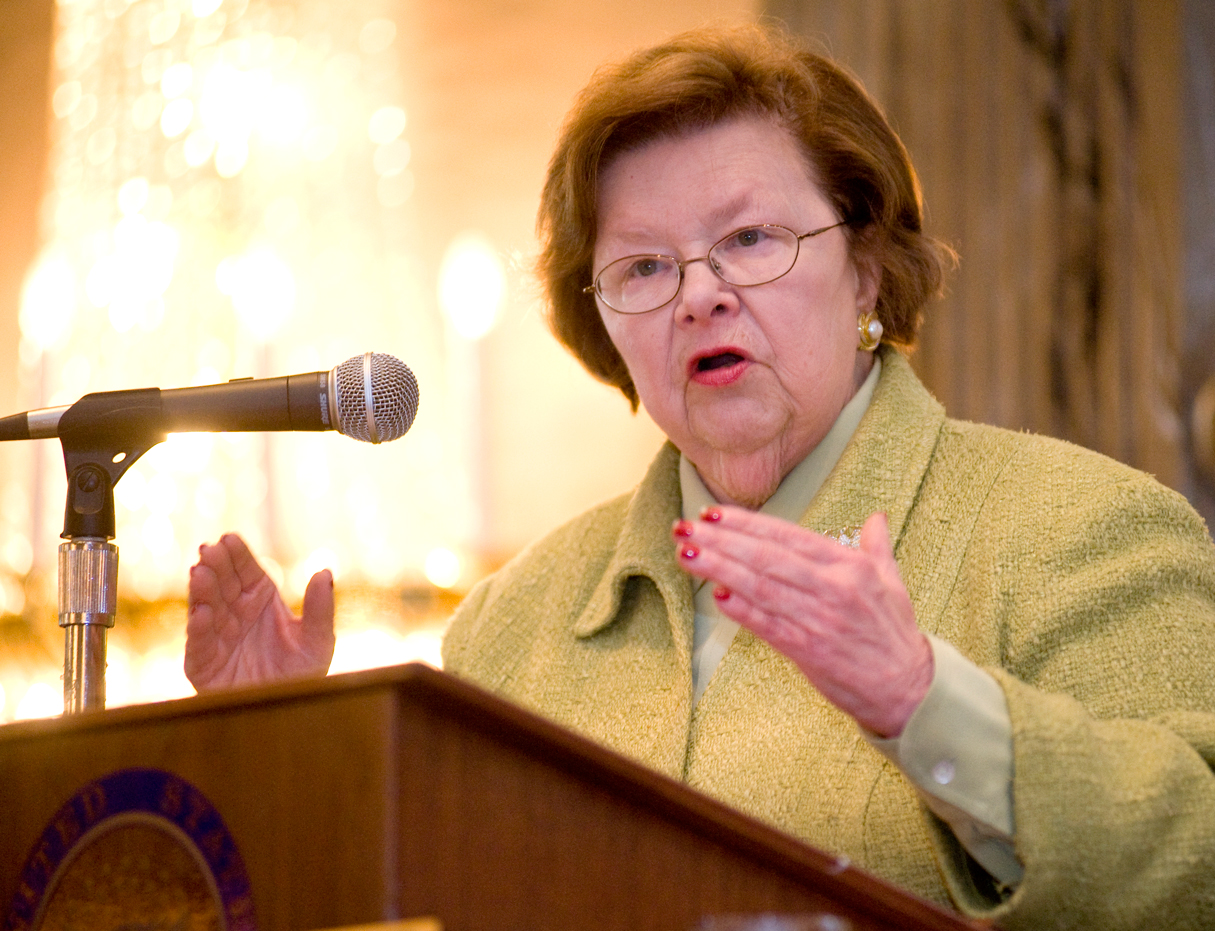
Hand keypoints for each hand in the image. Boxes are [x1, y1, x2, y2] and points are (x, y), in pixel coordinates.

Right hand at [185, 533, 334, 690]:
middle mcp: (237, 614)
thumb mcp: (319, 641)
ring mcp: (218, 637)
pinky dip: (200, 629)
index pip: (248, 571)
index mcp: (262, 601)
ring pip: (206, 608)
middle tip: (210, 549)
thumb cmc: (303, 676)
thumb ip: (321, 609)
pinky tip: (203, 613)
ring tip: (200, 572)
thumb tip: (324, 571)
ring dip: (202, 590)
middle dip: (216, 566)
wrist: (288, 715)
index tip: (229, 539)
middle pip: (223, 584)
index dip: (237, 555)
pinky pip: (200, 645)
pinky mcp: (203, 664)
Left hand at [672, 508, 931, 736]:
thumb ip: (877, 547)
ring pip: (761, 587)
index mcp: (849, 565)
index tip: (713, 513)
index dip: (748, 523)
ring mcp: (820, 619)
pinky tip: (716, 594)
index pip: (788, 536)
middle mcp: (833, 587)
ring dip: (719, 568)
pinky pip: (769, 626)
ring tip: (687, 552)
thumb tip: (876, 518)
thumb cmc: (894, 634)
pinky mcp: (810, 651)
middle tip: (685, 526)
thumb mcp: (892, 582)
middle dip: (722, 540)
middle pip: (767, 557)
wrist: (911, 690)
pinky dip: (741, 610)